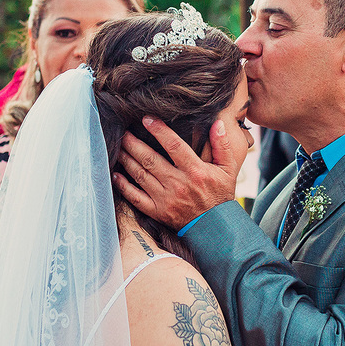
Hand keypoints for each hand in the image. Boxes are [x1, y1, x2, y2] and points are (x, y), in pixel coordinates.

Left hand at [114, 118, 243, 229]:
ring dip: (127, 160)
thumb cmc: (220, 195)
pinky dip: (124, 186)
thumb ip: (223, 146)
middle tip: (123, 132)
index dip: (159, 130)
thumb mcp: (228, 169)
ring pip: (140, 175)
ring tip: (119, 148)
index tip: (146, 119)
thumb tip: (217, 124)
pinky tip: (116, 175)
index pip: (173, 145)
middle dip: (134, 144)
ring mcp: (165, 199)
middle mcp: (178, 184)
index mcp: (195, 171)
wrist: (215, 227)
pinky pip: (136, 197)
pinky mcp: (157, 211)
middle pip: (150, 159)